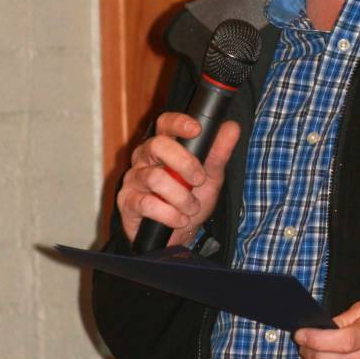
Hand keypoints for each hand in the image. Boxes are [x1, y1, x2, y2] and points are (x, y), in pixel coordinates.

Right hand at [116, 112, 239, 245]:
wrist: (179, 235)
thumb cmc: (192, 199)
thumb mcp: (211, 177)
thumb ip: (219, 153)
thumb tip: (232, 127)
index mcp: (164, 145)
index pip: (165, 123)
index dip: (179, 123)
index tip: (197, 130)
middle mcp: (144, 157)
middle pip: (157, 145)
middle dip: (184, 162)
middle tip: (199, 179)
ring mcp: (133, 178)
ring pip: (154, 178)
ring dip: (180, 196)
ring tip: (192, 207)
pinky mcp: (127, 201)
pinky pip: (147, 203)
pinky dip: (170, 214)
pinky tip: (180, 219)